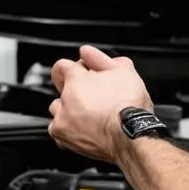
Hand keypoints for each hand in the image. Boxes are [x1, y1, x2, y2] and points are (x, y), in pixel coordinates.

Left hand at [48, 45, 152, 162]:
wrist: (131, 135)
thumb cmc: (129, 107)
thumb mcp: (124, 72)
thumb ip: (101, 59)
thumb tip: (87, 52)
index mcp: (76, 79)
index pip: (61, 66)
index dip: (75, 68)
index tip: (85, 74)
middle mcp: (64, 98)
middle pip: (62, 89)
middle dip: (75, 91)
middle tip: (95, 97)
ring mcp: (62, 119)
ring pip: (58, 110)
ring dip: (69, 111)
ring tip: (91, 115)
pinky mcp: (62, 137)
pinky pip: (59, 130)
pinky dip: (69, 130)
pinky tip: (86, 129)